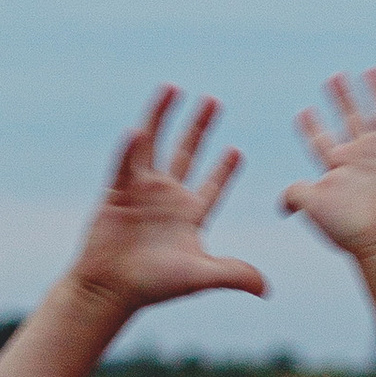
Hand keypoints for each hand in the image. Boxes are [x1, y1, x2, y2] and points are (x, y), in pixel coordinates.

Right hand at [69, 90, 267, 312]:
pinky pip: (125, 163)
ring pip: (153, 144)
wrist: (110, 290)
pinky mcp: (117, 192)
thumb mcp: (199, 276)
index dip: (224, 170)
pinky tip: (139, 129)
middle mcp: (167, 198)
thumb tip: (266, 289)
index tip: (237, 150)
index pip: (211, 186)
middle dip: (200, 127)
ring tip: (173, 86)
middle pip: (186, 153)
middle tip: (213, 100)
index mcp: (189, 216)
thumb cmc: (154, 286)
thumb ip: (233, 274)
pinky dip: (131, 146)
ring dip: (162, 116)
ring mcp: (141, 191)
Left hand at [281, 68, 375, 262]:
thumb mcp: (313, 206)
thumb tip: (281, 206)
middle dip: (342, 99)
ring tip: (371, 70)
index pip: (321, 139)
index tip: (302, 111)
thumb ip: (294, 194)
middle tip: (332, 77)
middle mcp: (363, 155)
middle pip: (350, 118)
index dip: (311, 126)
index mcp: (338, 165)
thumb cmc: (350, 227)